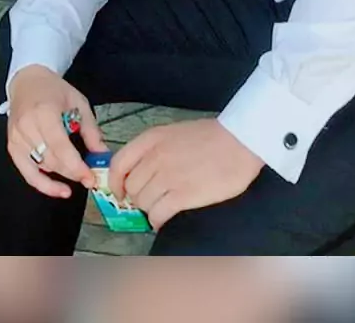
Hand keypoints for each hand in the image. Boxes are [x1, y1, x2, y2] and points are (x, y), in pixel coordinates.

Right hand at [8, 65, 107, 198]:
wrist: (28, 81)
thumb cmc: (53, 90)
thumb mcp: (78, 103)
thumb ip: (91, 131)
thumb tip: (102, 155)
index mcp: (44, 112)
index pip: (61, 147)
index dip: (76, 167)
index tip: (90, 177)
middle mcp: (27, 127)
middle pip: (52, 160)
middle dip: (72, 172)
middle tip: (90, 178)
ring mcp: (16, 138)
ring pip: (41, 167)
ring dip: (61, 176)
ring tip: (78, 177)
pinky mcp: (12, 147)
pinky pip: (27, 173)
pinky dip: (42, 183)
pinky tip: (58, 189)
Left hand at [109, 119, 263, 230]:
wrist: (239, 141)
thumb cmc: (211, 136)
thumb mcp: (175, 133)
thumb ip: (155, 149)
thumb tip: (142, 171)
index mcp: (152, 139)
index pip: (118, 163)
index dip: (115, 182)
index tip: (120, 192)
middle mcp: (155, 157)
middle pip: (131, 187)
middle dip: (138, 197)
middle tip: (151, 199)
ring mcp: (167, 176)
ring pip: (143, 203)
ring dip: (150, 209)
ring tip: (162, 207)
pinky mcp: (182, 195)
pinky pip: (157, 215)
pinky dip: (157, 221)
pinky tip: (165, 219)